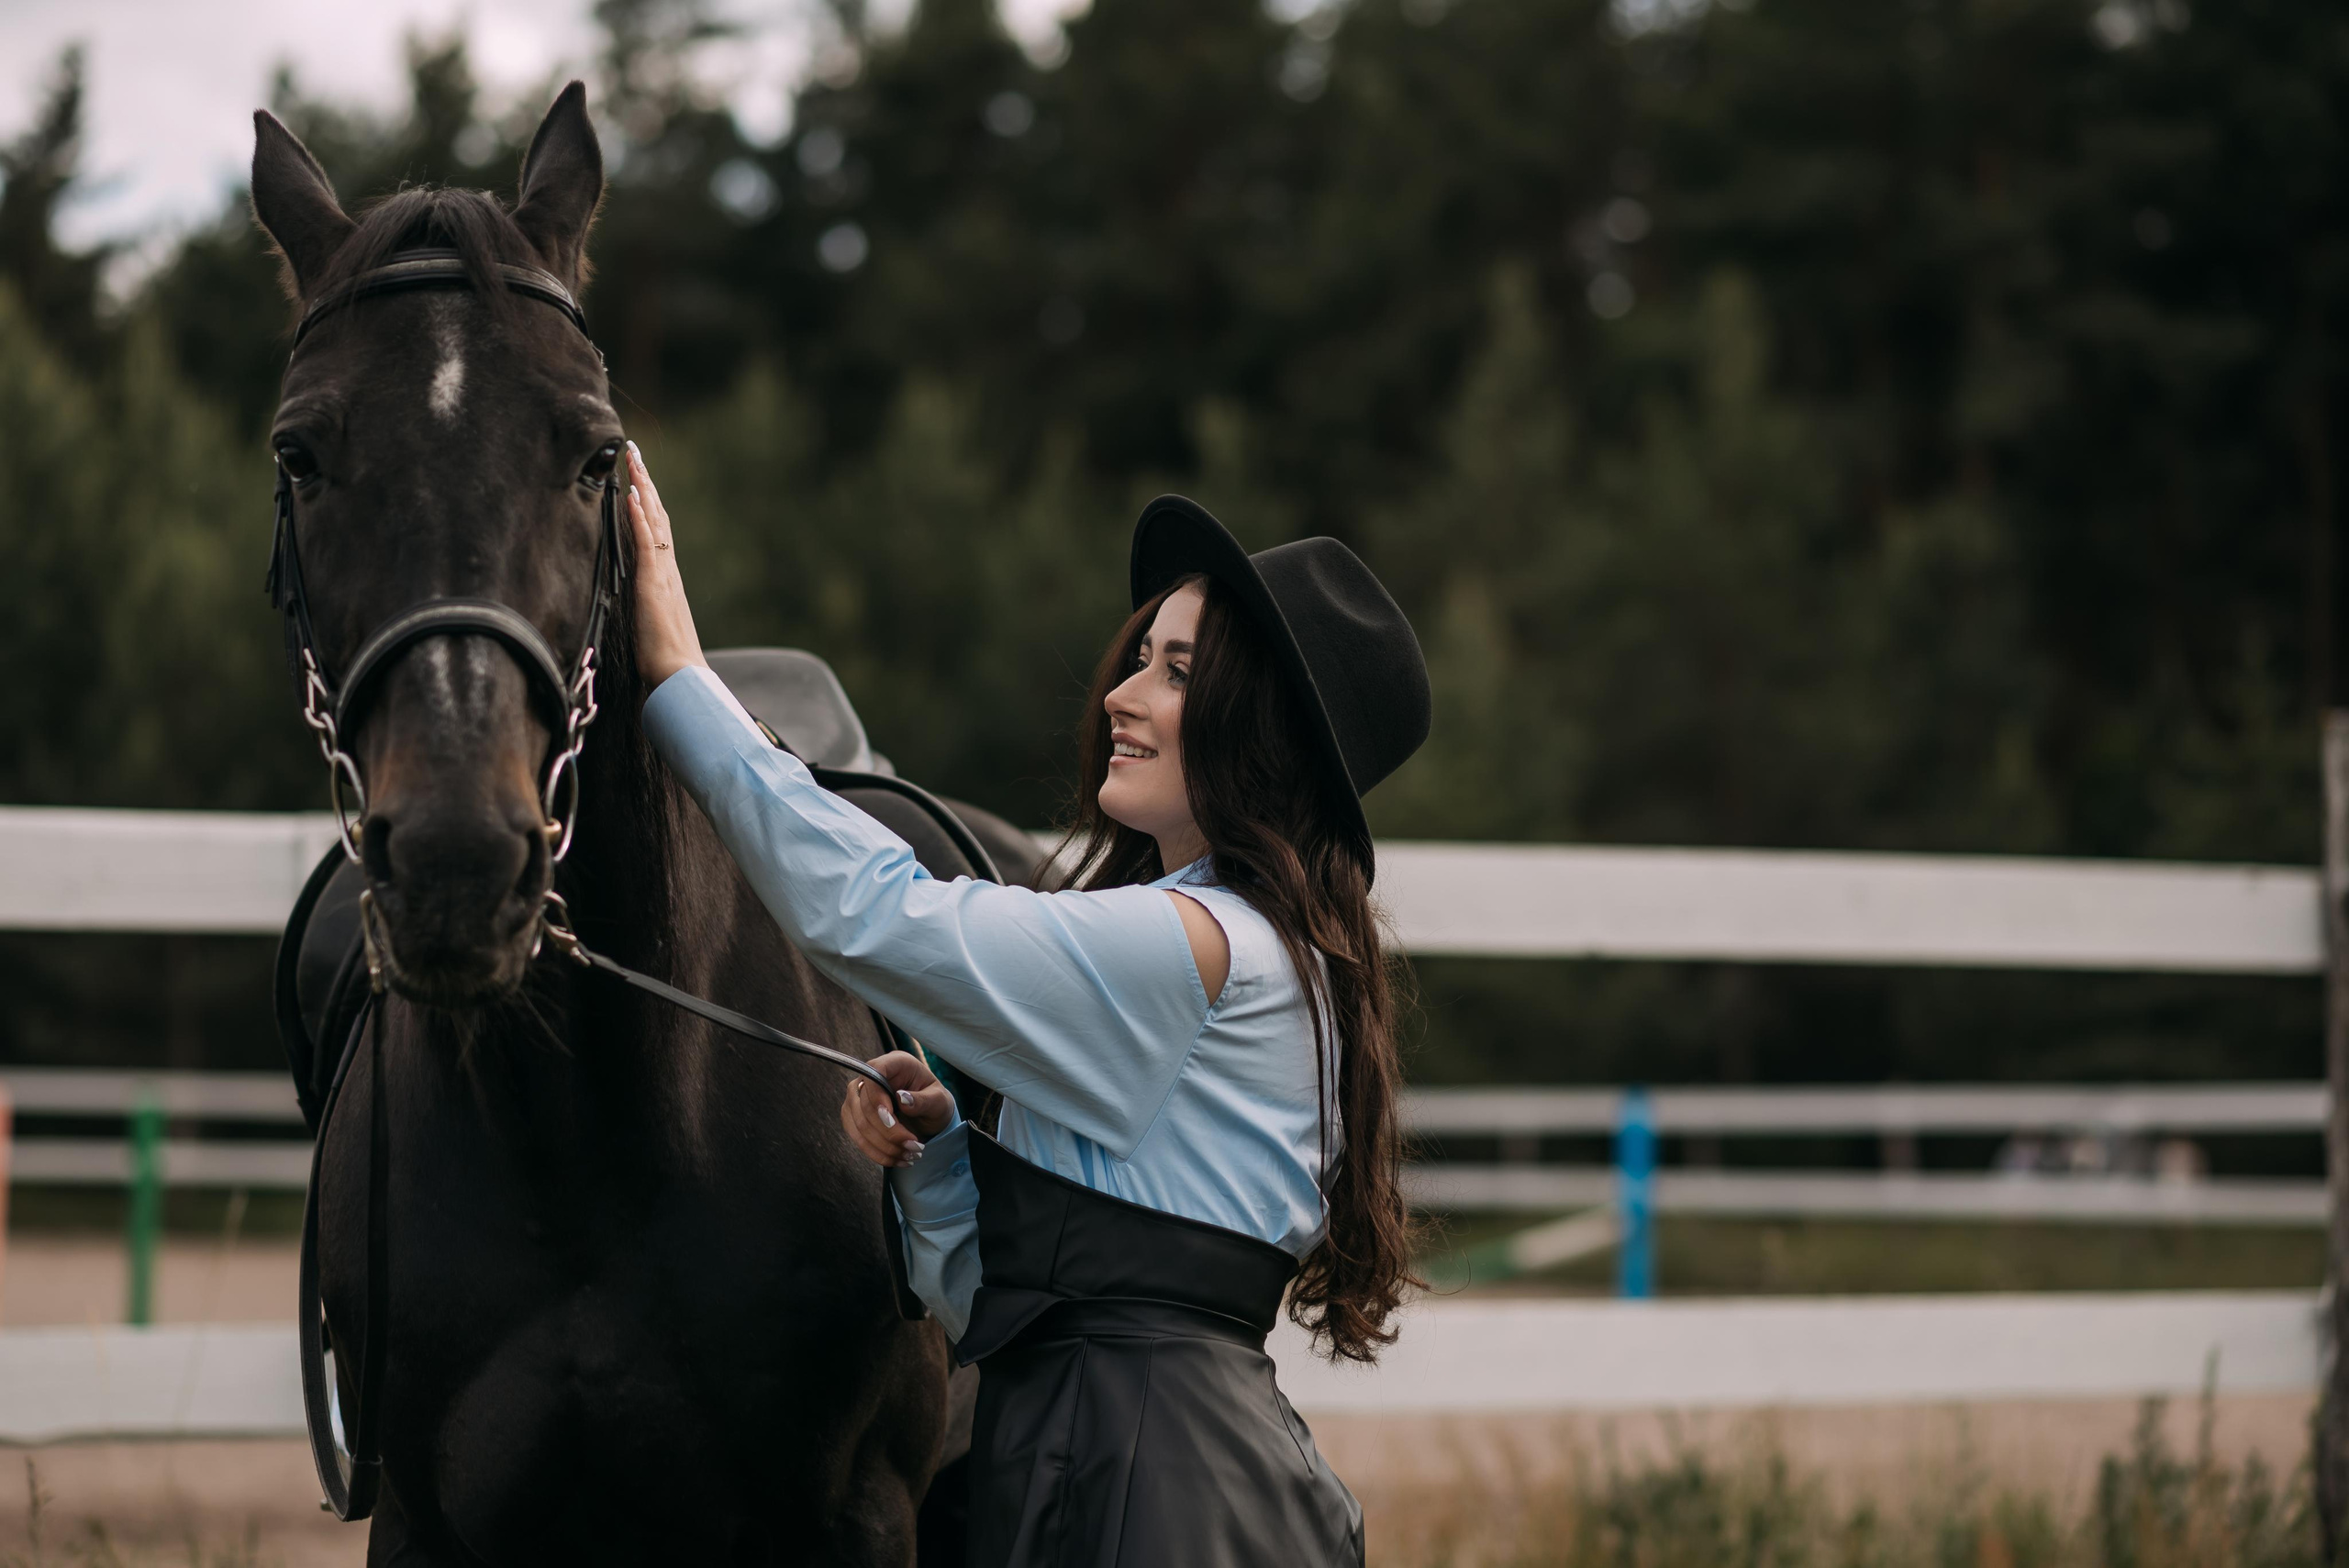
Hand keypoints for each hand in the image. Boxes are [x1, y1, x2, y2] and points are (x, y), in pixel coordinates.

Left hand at [622, 442, 706, 687]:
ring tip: (634, 460)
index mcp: (666, 579)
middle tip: (636, 453)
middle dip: (645, 483)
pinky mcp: (653, 583)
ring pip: (654, 521)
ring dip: (643, 488)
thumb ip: (646, 610)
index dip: (647, 504)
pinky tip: (631, 494)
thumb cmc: (666, 661)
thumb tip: (640, 607)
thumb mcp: (652, 627)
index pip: (657, 531)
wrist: (680, 677)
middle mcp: (668, 570)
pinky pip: (646, 542)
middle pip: (658, 517)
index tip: (638, 478)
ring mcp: (662, 574)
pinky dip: (638, 516)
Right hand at [840, 1050, 958, 1168]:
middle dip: (889, 1132)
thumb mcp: (939, 1100)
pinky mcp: (854, 1116)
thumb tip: (902, 1098)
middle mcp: (871, 1077)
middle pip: (864, 1105)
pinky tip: (897, 1160)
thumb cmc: (935, 1102)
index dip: (877, 1097)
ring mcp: (858, 1097)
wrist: (929, 1116)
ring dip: (884, 1146)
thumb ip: (923, 1099)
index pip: (874, 1071)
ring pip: (859, 1124)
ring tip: (909, 1156)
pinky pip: (857, 1137)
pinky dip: (877, 1153)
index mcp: (895, 1063)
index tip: (892, 1121)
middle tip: (915, 1147)